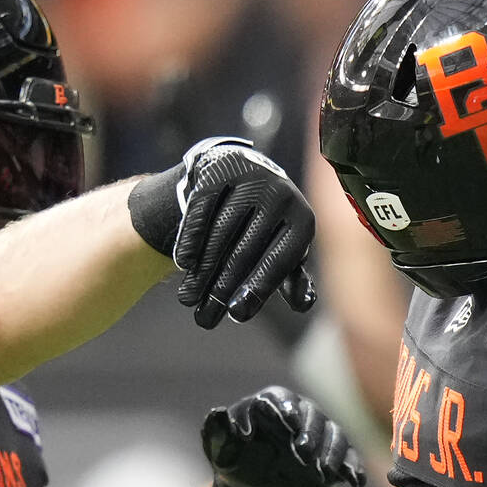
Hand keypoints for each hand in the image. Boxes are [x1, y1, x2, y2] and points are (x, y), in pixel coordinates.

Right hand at [172, 139, 318, 327]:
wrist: (243, 177)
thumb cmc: (267, 227)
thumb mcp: (283, 250)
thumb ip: (293, 278)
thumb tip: (303, 304)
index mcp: (302, 220)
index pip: (279, 261)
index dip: (258, 289)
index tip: (236, 314)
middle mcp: (281, 194)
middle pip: (246, 250)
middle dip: (223, 288)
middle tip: (206, 316)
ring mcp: (251, 178)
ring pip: (221, 232)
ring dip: (202, 271)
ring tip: (188, 298)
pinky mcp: (220, 169)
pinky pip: (202, 209)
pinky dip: (191, 238)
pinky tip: (182, 264)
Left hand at [203, 386, 365, 486]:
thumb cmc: (236, 463)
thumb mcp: (219, 450)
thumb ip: (216, 431)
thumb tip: (219, 414)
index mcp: (270, 406)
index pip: (281, 399)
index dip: (285, 408)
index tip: (288, 422)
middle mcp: (299, 416)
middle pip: (312, 415)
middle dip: (310, 432)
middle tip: (302, 452)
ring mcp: (319, 436)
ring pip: (334, 435)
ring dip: (331, 452)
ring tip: (323, 472)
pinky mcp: (332, 458)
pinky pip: (349, 458)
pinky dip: (352, 469)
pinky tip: (353, 481)